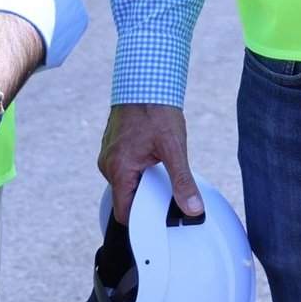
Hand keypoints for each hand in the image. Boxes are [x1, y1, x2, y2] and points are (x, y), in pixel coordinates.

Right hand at [99, 103, 201, 223]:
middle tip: (168, 190)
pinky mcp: (112, 148)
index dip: (143, 220)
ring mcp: (108, 156)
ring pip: (126, 183)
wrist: (144, 81)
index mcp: (118, 170)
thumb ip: (182, 181)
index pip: (125, 213)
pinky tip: (153, 158)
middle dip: (146, 198)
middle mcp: (108, 165)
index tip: (161, 218)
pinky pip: (124, 168)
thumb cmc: (156, 110)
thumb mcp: (174, 148)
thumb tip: (192, 209)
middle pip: (126, 198)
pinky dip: (138, 169)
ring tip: (160, 167)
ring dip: (143, 181)